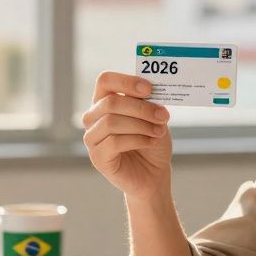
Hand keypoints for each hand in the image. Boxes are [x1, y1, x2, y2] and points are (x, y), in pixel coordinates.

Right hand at [82, 71, 172, 199]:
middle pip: (111, 102)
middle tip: (163, 115)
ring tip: (159, 131)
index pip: (105, 80)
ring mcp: (92, 138)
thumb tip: (149, 89)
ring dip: (141, 125)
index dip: (126, 81)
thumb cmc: (151, 142)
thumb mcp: (153, 117)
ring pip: (111, 122)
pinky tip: (151, 142)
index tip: (149, 89)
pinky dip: (138, 140)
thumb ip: (147, 102)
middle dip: (141, 108)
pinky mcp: (97, 157)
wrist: (153, 174)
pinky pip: (114, 142)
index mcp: (104, 101)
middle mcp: (93, 118)